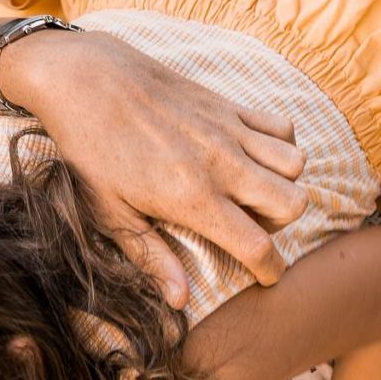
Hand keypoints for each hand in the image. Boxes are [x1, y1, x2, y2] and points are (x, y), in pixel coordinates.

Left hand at [0, 30, 308, 305]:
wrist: (84, 78)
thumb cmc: (88, 150)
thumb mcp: (109, 214)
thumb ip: (151, 257)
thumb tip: (180, 301)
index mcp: (192, 198)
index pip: (256, 245)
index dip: (270, 270)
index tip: (266, 277)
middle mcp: (221, 164)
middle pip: (293, 204)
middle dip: (280, 227)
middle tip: (250, 228)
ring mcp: (228, 130)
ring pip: (296, 164)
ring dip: (284, 184)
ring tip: (253, 192)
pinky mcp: (227, 104)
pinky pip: (282, 125)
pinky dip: (282, 144)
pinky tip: (253, 155)